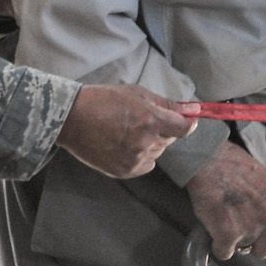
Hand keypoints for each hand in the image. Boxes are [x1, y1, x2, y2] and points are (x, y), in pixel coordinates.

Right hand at [57, 84, 193, 178]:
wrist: (72, 119)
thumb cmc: (103, 100)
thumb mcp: (136, 93)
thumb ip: (166, 104)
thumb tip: (194, 109)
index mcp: (151, 120)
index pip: (184, 129)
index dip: (186, 124)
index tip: (183, 120)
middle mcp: (146, 142)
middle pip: (170, 139)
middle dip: (163, 129)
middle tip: (142, 120)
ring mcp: (135, 159)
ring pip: (157, 152)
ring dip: (151, 143)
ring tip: (129, 131)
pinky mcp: (124, 171)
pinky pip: (146, 165)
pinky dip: (142, 157)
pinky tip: (125, 145)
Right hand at [187, 142, 265, 265]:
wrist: (209, 158)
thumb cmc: (235, 167)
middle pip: (262, 250)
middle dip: (251, 241)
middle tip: (238, 218)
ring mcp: (252, 226)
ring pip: (241, 250)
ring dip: (233, 240)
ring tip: (226, 214)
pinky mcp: (229, 233)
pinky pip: (224, 252)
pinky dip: (217, 244)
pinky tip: (215, 222)